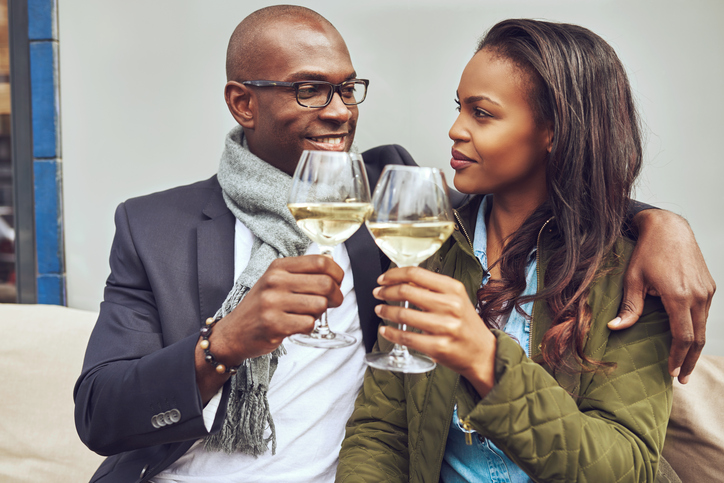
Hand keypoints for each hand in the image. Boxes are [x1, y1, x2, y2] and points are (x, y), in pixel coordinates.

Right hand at [195, 255, 343, 399]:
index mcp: (279, 266)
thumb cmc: (260, 306)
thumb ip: (301, 274)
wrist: (234, 332)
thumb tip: (334, 274)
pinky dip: (308, 327)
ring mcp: (273, 302)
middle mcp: (275, 281)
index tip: (337, 283)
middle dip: (336, 296)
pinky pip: (309, 324)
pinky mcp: (274, 324)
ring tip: (307, 315)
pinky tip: (297, 326)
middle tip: (331, 303)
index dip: (337, 274)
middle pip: (326, 284)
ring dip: (320, 314)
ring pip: (320, 305)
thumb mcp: (276, 281)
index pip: (321, 262)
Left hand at [373, 267, 496, 396]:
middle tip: (378, 293)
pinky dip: (391, 333)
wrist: (483, 353)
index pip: (416, 274)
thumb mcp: (456, 299)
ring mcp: (445, 327)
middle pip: (407, 291)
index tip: (382, 279)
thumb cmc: (465, 324)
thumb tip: (402, 280)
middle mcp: (450, 305)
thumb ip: (432, 289)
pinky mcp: (438, 347)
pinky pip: (406, 338)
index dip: (394, 275)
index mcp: (453, 289)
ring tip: (380, 310)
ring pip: (404, 315)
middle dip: (386, 292)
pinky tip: (385, 330)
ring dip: (386, 311)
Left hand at [609, 209, 714, 383]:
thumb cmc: (647, 252)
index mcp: (679, 296)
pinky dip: (697, 330)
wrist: (669, 228)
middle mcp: (698, 295)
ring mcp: (707, 291)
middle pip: (698, 338)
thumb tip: (614, 328)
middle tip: (680, 378)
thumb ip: (629, 307)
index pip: (683, 337)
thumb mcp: (633, 279)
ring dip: (694, 347)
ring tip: (683, 363)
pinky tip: (687, 339)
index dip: (677, 357)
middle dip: (689, 360)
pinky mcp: (709, 287)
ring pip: (703, 327)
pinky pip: (704, 314)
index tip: (670, 372)